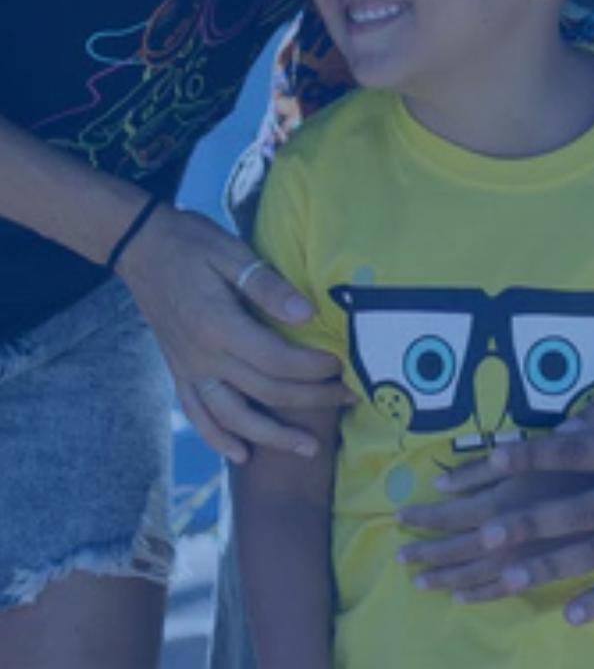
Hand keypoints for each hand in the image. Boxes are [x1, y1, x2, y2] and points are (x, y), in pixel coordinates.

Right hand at [116, 204, 351, 462]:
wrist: (140, 247)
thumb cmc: (190, 243)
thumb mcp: (231, 252)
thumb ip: (268, 286)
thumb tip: (307, 314)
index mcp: (219, 325)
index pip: (277, 359)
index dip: (313, 367)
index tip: (342, 364)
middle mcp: (203, 356)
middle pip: (265, 392)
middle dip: (311, 400)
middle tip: (348, 400)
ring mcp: (188, 369)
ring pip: (233, 418)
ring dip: (273, 437)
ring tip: (308, 449)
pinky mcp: (178, 373)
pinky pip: (198, 416)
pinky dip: (219, 439)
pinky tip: (243, 455)